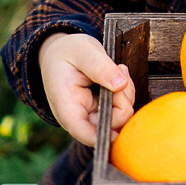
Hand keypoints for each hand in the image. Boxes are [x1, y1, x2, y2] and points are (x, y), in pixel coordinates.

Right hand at [38, 32, 134, 146]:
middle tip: (120, 72)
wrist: (59, 52)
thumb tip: (120, 84)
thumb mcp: (83, 51)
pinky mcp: (100, 111)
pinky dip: (125, 94)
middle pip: (109, 125)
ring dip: (125, 95)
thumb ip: (100, 67)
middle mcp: (78, 117)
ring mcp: (90, 116)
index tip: (123, 115)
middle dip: (123, 101)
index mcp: (66, 105)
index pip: (84, 132)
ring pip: (119, 118)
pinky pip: (120, 110)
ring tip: (117, 70)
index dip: (105, 133)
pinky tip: (118, 77)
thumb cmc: (67, 51)